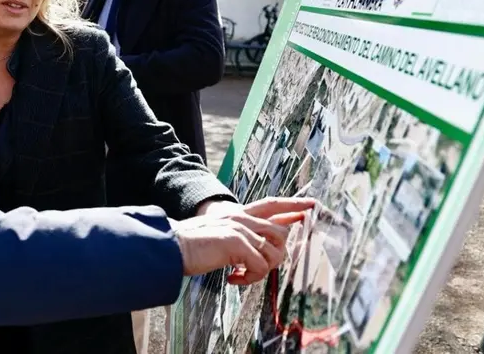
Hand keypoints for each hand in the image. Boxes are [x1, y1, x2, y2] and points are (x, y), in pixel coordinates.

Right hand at [172, 197, 314, 285]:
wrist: (172, 247)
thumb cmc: (191, 246)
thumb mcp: (219, 235)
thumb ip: (239, 238)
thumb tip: (256, 251)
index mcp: (237, 214)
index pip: (271, 205)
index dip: (293, 205)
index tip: (311, 205)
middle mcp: (241, 217)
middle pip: (280, 233)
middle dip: (276, 255)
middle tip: (255, 268)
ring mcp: (240, 228)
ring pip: (273, 251)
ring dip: (261, 270)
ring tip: (241, 275)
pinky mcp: (236, 243)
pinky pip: (259, 267)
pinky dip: (249, 278)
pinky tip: (232, 279)